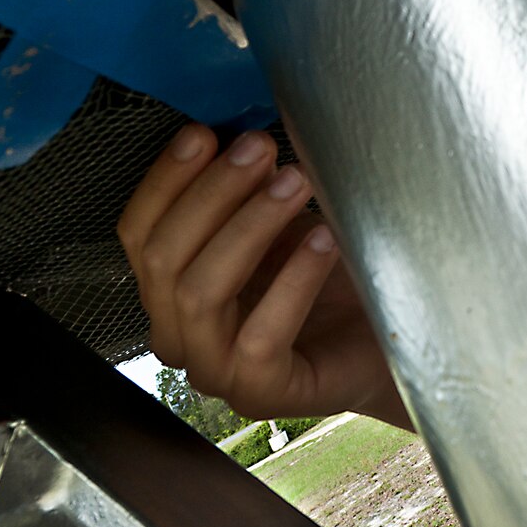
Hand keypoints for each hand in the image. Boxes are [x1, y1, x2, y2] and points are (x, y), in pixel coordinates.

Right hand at [117, 125, 411, 428]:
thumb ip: (247, 188)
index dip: (164, 180)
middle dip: (211, 194)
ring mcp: (214, 371)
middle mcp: (177, 334)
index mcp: (168, 290)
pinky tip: (325, 240)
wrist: (387, 341)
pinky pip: (261, 336)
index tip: (205, 133)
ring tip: (296, 182)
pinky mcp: (260, 393)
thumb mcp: (278, 221)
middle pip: (164, 259)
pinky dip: (292, 280)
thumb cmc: (325, 276)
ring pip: (200, 293)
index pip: (138, 234)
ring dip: (248, 227)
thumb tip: (241, 133)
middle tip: (261, 149)